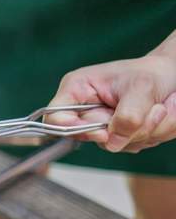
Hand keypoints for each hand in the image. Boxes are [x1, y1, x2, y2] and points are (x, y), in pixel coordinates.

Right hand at [46, 44, 175, 152]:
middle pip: (88, 136)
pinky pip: (130, 145)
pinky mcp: (118, 134)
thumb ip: (126, 116)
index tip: (101, 132)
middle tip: (153, 110)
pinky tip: (157, 116)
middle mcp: (85, 109)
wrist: (173, 76)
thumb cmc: (152, 72)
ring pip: (114, 144)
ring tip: (159, 108)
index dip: (72, 129)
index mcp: (77, 90)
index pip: (54, 118)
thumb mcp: (140, 88)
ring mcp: (102, 124)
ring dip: (144, 131)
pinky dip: (151, 134)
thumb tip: (112, 141)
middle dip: (124, 128)